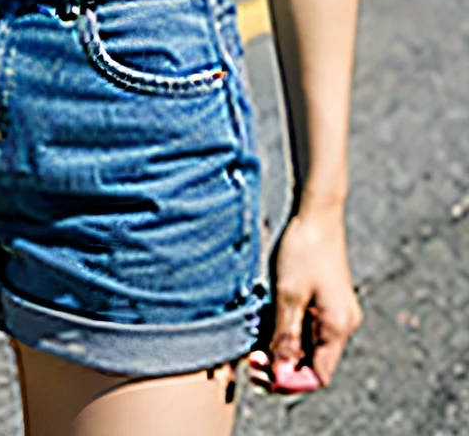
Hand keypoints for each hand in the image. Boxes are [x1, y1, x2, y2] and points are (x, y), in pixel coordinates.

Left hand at [249, 205, 362, 393]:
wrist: (316, 212)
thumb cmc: (303, 248)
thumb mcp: (288, 295)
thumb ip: (285, 337)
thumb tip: (281, 374)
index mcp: (338, 326)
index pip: (317, 375)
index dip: (289, 380)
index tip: (260, 371)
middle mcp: (342, 325)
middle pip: (313, 363)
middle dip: (282, 366)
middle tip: (251, 358)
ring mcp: (335, 313)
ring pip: (308, 346)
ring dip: (282, 349)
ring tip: (255, 342)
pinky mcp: (326, 302)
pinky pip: (307, 329)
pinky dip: (287, 332)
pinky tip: (266, 325)